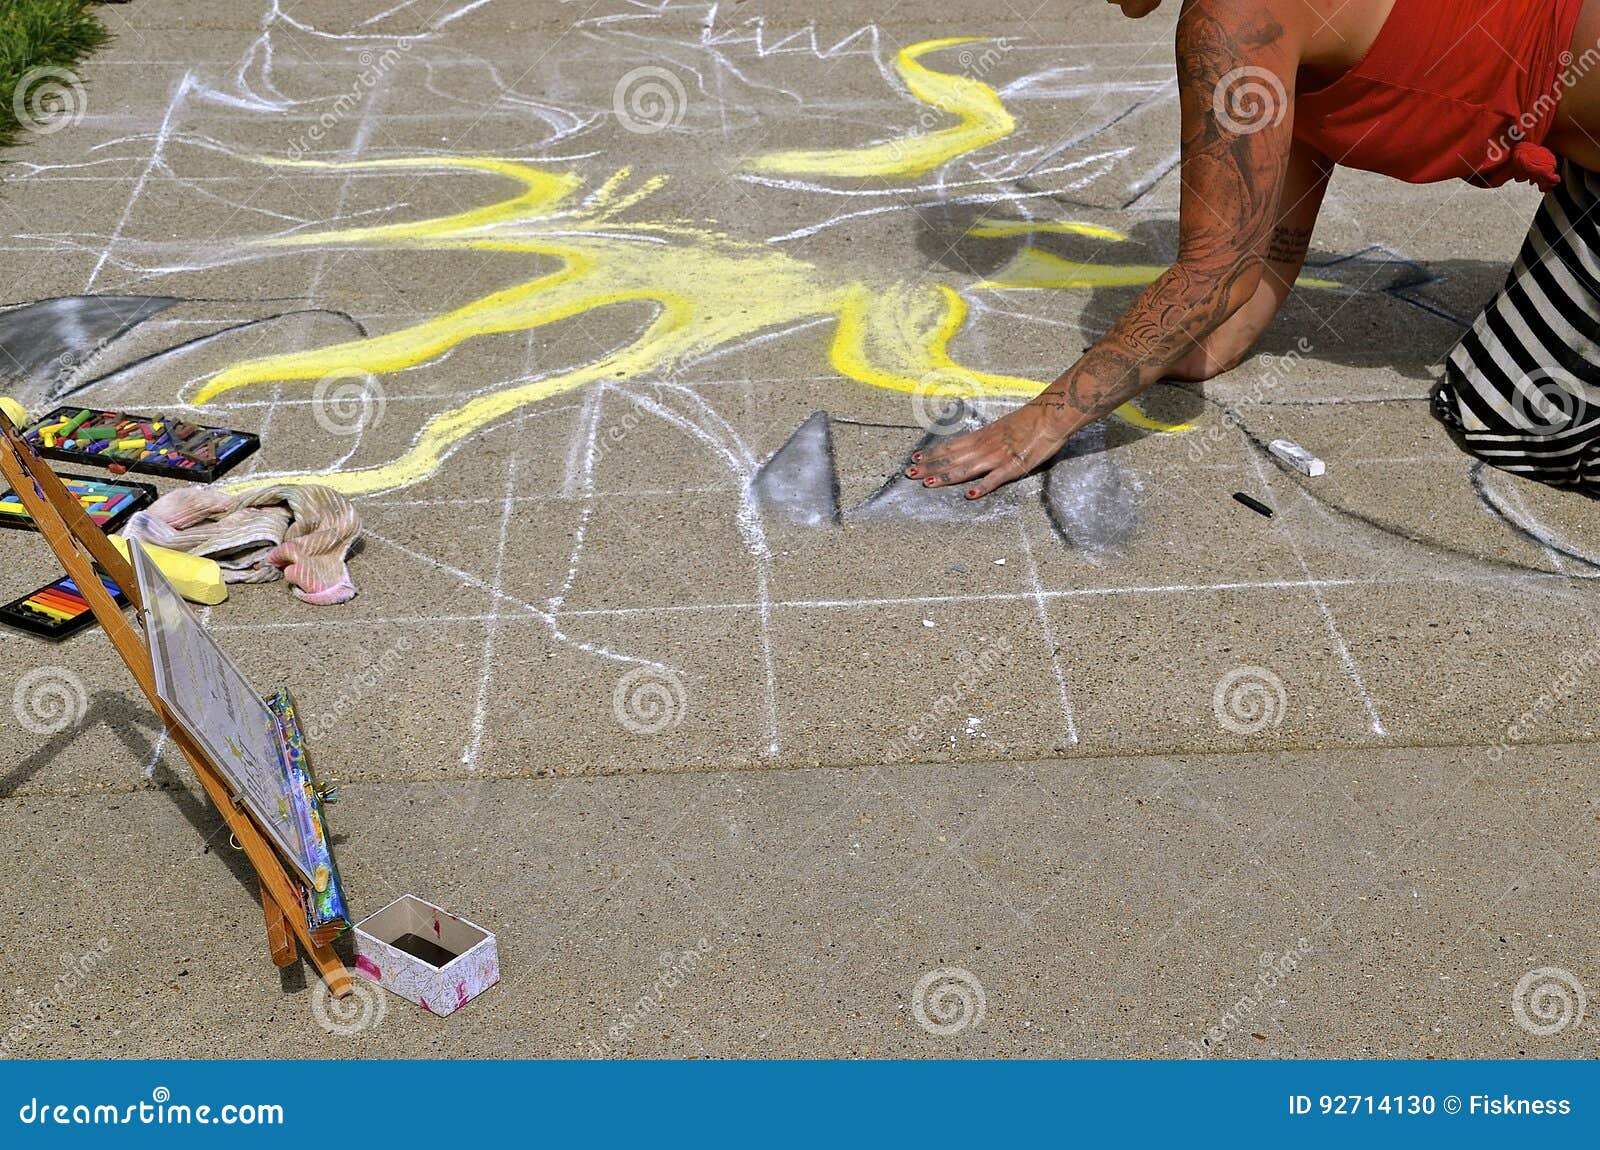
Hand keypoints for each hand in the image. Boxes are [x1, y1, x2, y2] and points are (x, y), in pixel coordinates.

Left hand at [904, 401, 1080, 498]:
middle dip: (929, 467)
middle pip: (952, 459)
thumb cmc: (1027, 421)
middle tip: (909, 475)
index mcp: (981, 437)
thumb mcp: (1000, 427)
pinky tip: (969, 495)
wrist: (1048, 416)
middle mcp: (984, 447)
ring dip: (946, 477)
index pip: (950, 447)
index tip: (915, 460)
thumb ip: (986, 439)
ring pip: (966, 469)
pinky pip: (995, 479)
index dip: (932, 454)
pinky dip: (982, 487)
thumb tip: (974, 446)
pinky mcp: (1013, 467)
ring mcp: (997, 457)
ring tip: (928, 483)